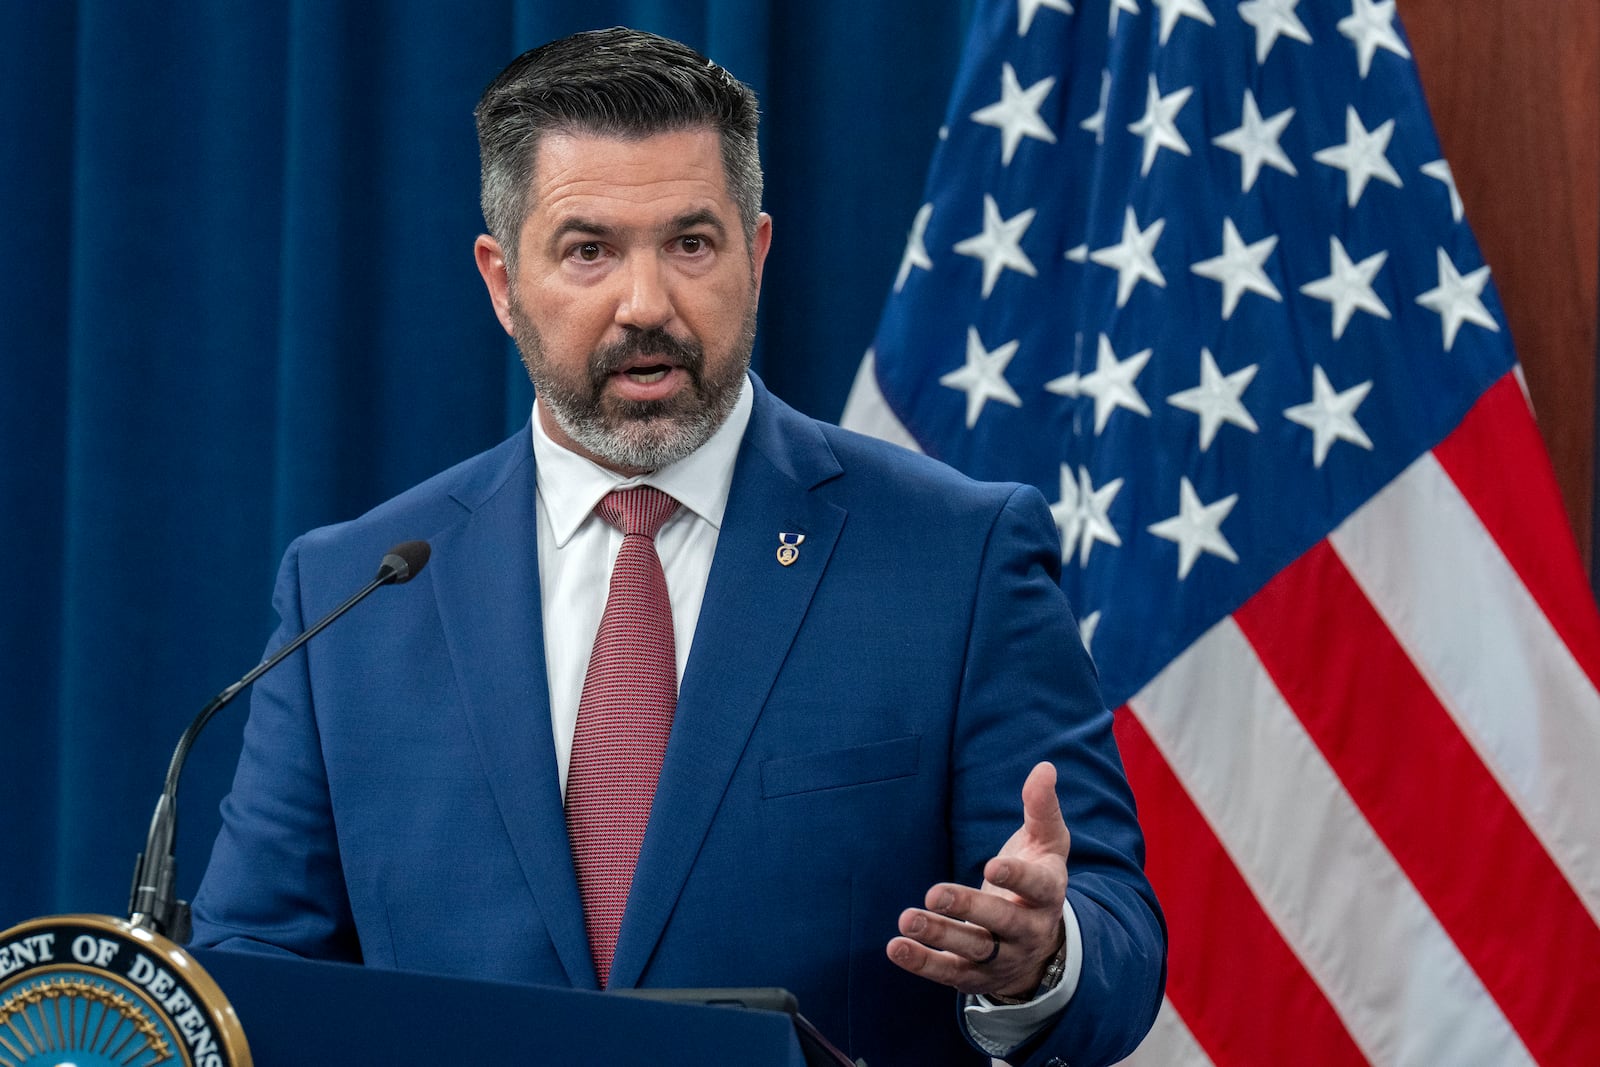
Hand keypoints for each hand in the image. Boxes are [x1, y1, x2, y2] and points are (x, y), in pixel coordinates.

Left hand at [887, 761, 1069, 998]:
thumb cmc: (1038, 879)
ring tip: (908, 919)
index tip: (993, 865)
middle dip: (968, 907)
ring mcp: (1002, 957)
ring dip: (939, 935)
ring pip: (973, 950)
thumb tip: (1045, 767)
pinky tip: (897, 947)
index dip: (1016, 878)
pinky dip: (923, 963)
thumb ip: (1042, 808)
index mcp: (1047, 894)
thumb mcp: (1047, 843)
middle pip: (1000, 923)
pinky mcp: (976, 976)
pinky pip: (949, 973)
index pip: (1036, 888)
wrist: (1042, 948)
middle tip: (933, 892)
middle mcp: (1028, 930)